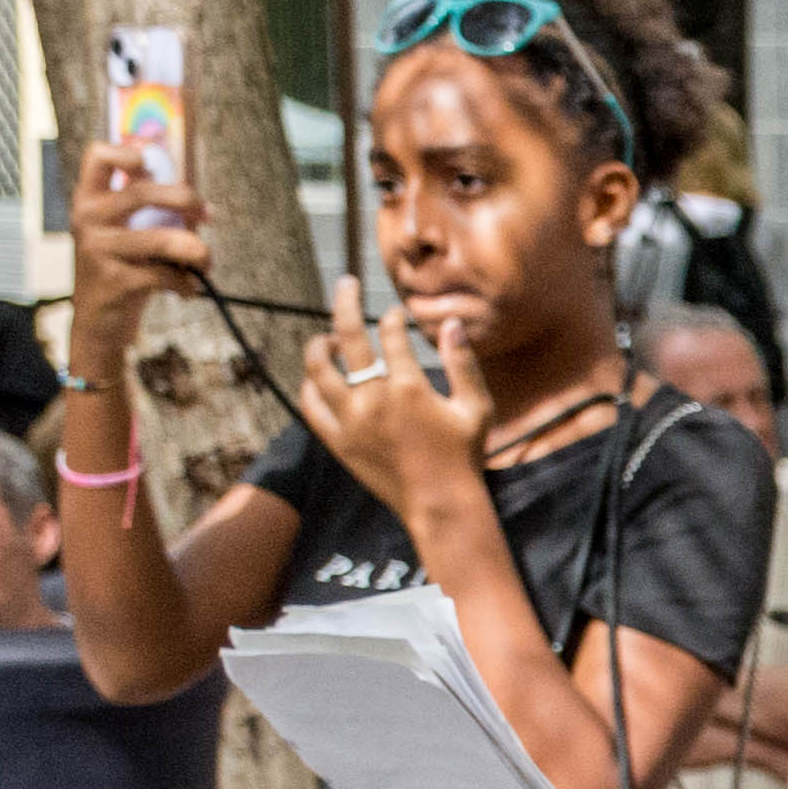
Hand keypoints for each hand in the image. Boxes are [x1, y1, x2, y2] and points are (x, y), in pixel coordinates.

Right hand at [60, 134, 216, 359]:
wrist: (100, 323)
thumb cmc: (123, 268)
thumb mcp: (128, 230)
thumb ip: (150, 203)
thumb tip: (194, 191)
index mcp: (89, 198)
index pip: (99, 155)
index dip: (131, 150)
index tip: (159, 164)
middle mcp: (87, 218)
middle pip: (141, 193)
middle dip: (185, 199)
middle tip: (205, 213)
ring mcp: (98, 249)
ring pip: (161, 239)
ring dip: (197, 250)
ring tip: (206, 260)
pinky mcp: (114, 280)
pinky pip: (165, 274)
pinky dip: (187, 282)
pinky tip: (188, 288)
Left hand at [290, 272, 488, 539]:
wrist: (439, 504)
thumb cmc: (464, 456)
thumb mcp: (477, 408)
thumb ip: (463, 363)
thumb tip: (452, 323)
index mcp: (408, 387)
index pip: (391, 334)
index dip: (393, 318)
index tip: (396, 316)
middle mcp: (373, 399)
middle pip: (347, 336)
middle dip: (345, 302)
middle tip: (345, 284)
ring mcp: (350, 420)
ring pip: (318, 368)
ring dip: (320, 345)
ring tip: (328, 338)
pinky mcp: (338, 441)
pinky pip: (310, 405)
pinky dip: (310, 385)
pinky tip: (319, 378)